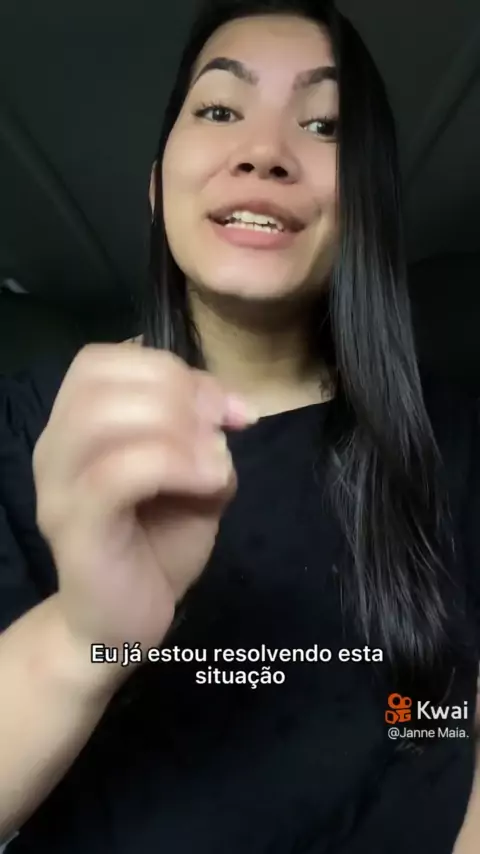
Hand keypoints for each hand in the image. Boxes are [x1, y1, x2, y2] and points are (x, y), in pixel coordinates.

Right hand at [33, 343, 253, 655]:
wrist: (121, 626)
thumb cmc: (155, 546)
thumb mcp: (191, 477)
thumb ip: (201, 435)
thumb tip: (229, 408)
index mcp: (73, 426)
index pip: (102, 360)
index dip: (169, 367)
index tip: (224, 407)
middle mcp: (54, 448)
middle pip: (103, 380)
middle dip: (179, 391)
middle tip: (223, 428)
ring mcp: (58, 488)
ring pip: (104, 418)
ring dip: (176, 427)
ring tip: (214, 460)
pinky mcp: (76, 528)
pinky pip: (117, 472)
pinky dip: (175, 463)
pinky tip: (212, 482)